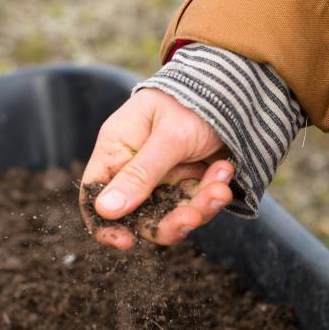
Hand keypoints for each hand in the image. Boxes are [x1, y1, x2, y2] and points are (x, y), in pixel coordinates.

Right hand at [80, 88, 234, 249]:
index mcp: (116, 149)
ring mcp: (164, 177)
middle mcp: (135, 167)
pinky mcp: (189, 181)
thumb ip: (140, 174)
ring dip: (199, 206)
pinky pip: (196, 203)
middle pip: (139, 215)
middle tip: (193, 216)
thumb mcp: (168, 137)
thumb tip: (105, 210)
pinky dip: (213, 192)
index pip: (95, 194)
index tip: (126, 242)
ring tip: (220, 188)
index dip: (105, 224)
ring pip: (172, 213)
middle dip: (169, 221)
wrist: (233, 87)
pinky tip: (225, 170)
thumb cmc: (191, 101)